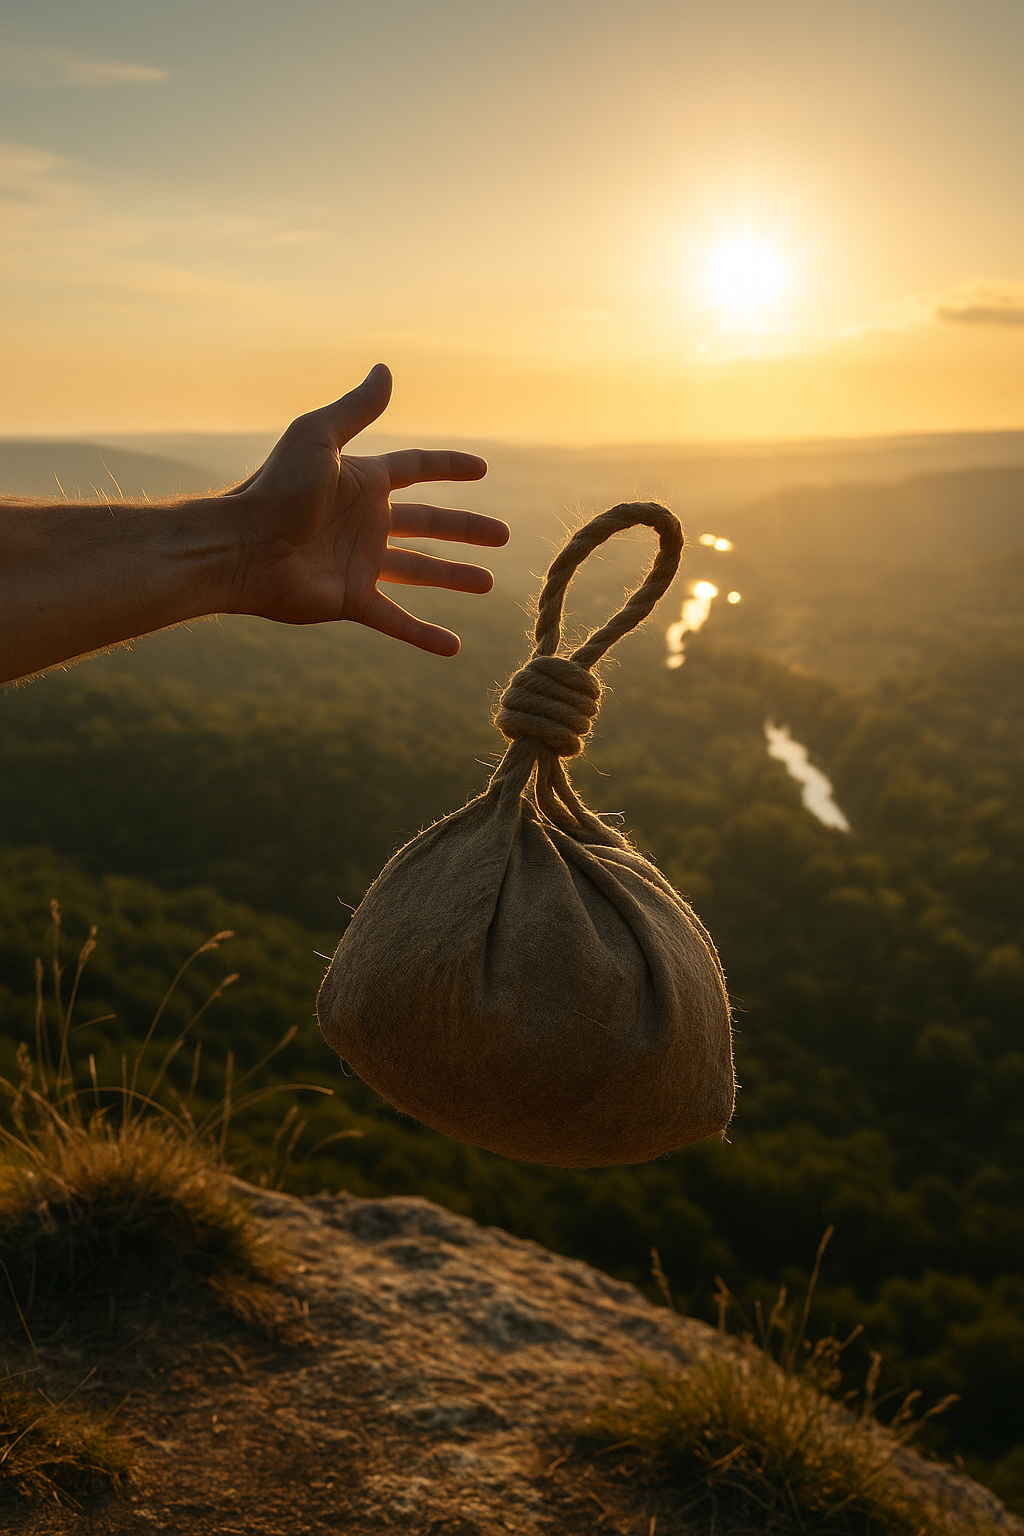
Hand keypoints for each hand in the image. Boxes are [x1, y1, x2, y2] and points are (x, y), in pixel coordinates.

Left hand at [224, 363, 505, 654]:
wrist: (243, 547)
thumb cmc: (275, 488)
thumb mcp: (318, 438)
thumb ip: (355, 409)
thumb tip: (384, 369)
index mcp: (362, 483)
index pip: (416, 470)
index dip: (448, 467)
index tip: (481, 469)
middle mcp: (366, 522)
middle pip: (429, 524)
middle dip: (466, 529)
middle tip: (503, 535)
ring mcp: (361, 564)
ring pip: (420, 571)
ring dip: (454, 578)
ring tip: (488, 584)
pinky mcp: (353, 600)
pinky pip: (397, 620)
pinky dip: (424, 634)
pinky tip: (453, 648)